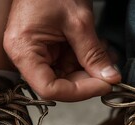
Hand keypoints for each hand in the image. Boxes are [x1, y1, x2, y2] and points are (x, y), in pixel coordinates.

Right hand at [3, 0, 120, 101]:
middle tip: (110, 71)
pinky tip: (98, 47)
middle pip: (59, 84)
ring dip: (90, 68)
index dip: (79, 92)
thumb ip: (93, 53)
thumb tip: (110, 78)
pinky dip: (85, 58)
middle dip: (88, 78)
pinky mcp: (45, 47)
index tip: (104, 85)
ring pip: (66, 74)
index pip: (49, 88)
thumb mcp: (79, 22)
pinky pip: (67, 62)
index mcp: (23, 50)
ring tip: (106, 53)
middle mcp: (25, 55)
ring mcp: (35, 51)